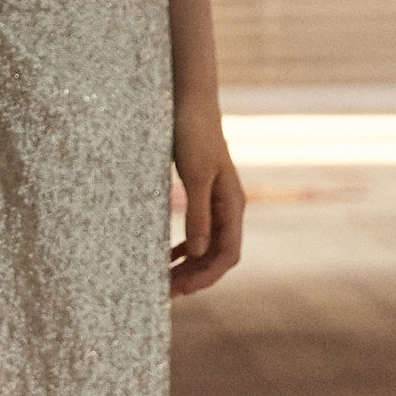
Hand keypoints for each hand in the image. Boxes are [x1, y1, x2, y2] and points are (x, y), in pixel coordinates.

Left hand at [171, 106, 243, 296]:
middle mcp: (229, 209)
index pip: (227, 255)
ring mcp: (217, 203)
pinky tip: (166, 257)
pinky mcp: (203, 196)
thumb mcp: (195, 176)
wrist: (191, 104)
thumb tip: (197, 252)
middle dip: (194, 276)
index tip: (182, 289)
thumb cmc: (194, 135)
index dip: (206, 276)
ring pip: (206, 247)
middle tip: (165, 292)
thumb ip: (198, 215)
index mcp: (233, 206)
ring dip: (187, 265)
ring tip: (163, 280)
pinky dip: (183, 248)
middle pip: (217, 256)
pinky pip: (198, 232)